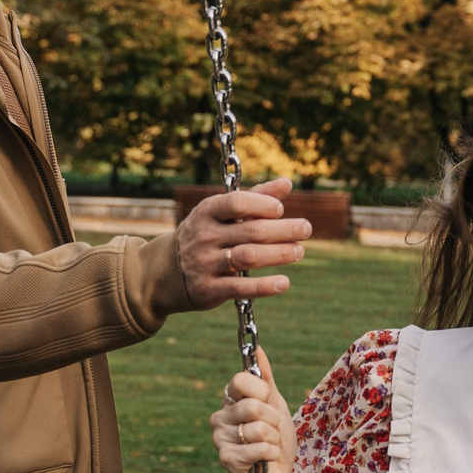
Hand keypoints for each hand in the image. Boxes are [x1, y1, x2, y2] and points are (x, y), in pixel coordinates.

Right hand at [167, 177, 310, 311]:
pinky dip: (264, 286)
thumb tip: (287, 183)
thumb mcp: (222, 213)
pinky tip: (284, 283)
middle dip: (282, 230)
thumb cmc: (206, 234)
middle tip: (306, 228)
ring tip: (299, 251)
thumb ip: (255, 197)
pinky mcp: (209, 289)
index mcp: (207, 212)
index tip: (280, 209)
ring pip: (248, 257)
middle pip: (250, 231)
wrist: (166, 271)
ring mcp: (205, 263)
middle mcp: (205, 236)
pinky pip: (240, 287)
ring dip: (278, 254)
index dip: (261, 204)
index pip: (236, 203)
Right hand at [210, 350, 294, 472]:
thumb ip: (266, 379)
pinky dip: (271, 453)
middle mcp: (220, 417)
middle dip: (273, 420)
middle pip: (253, 406)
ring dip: (274, 439)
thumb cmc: (276, 439)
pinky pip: (259, 447)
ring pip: (259, 428)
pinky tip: (265, 460)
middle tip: (272, 430)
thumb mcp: (276, 404)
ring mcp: (220, 438)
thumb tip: (258, 349)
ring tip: (269, 445)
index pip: (240, 380)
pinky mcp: (227, 459)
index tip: (268, 402)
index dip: (262, 391)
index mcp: (230, 401)